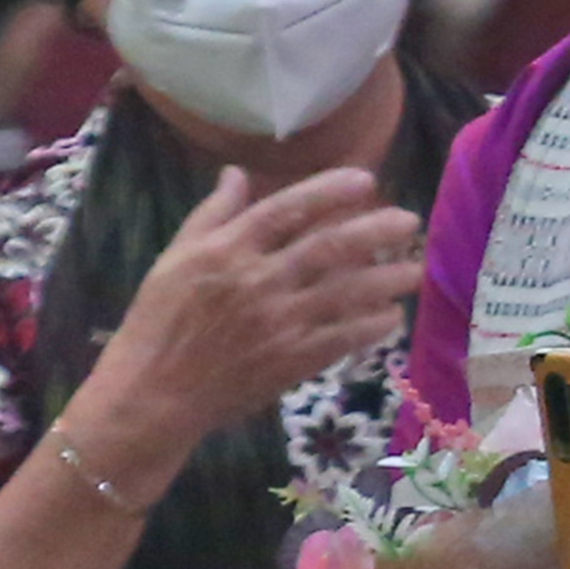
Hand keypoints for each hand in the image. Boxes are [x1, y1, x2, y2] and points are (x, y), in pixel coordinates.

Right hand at [71, 165, 422, 494]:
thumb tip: (236, 174)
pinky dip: (369, 327)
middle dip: (374, 231)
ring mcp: (277, 324)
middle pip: (327, 248)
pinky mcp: (289, 362)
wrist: (153, 394)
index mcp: (226, 250)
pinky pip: (341, 339)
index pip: (286, 210)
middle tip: (408, 221)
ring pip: (344, 294)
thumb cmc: (158, 322)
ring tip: (416, 270)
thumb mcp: (174, 258)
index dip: (329, 191)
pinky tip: (391, 316)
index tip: (366, 181)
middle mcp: (258, 281)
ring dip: (386, 279)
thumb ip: (211, 215)